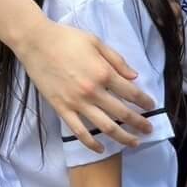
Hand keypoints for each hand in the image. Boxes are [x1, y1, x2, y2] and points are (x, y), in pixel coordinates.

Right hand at [17, 19, 152, 152]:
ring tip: (134, 143)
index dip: (144, 101)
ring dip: (123, 137)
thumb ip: (116, 60)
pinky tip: (101, 148)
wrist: (36, 42)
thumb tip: (134, 77)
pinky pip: (79, 131)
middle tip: (149, 130)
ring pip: (105, 127)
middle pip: (123, 113)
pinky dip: (92, 143)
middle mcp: (93, 91)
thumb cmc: (66, 38)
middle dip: (139, 123)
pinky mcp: (62, 109)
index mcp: (103, 73)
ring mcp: (77, 103)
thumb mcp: (96, 42)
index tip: (151, 106)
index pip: (131, 92)